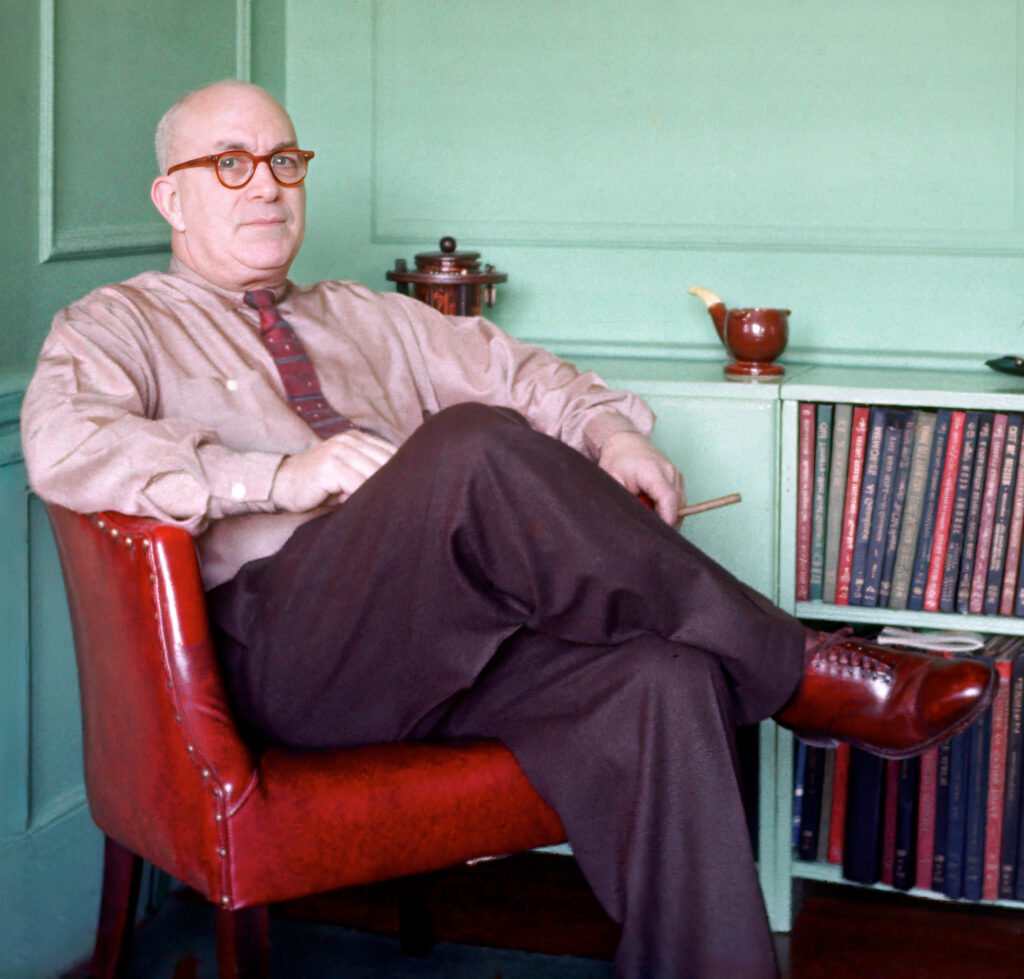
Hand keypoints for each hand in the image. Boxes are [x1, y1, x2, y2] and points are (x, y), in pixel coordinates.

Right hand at [271, 429, 396, 511]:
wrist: (280, 484)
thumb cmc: (317, 486)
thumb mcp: (347, 474)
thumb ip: (369, 474)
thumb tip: (402, 489)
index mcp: (358, 439)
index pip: (392, 454)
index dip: (401, 474)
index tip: (408, 492)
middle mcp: (351, 440)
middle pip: (388, 463)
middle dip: (393, 484)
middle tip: (398, 504)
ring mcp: (340, 451)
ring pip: (375, 474)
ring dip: (378, 493)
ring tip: (379, 507)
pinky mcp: (331, 465)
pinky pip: (358, 484)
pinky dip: (361, 496)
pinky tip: (356, 505)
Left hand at [597, 431, 684, 526]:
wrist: (626, 442)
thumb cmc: (617, 461)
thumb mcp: (611, 480)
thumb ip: (621, 499)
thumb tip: (626, 521)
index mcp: (652, 470)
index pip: (668, 499)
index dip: (667, 519)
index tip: (659, 534)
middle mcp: (669, 472)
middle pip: (678, 506)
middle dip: (666, 523)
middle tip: (650, 535)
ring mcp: (676, 475)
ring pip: (680, 506)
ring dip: (667, 517)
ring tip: (649, 520)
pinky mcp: (678, 480)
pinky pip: (678, 501)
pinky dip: (668, 510)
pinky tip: (654, 512)